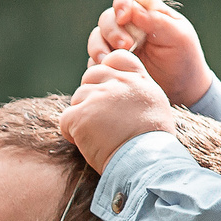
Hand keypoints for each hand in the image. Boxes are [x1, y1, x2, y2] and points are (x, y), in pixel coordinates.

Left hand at [61, 51, 181, 172]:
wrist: (146, 163)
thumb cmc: (152, 144)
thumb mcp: (155, 108)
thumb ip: (137, 92)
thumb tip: (122, 93)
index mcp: (138, 80)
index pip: (117, 57)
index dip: (107, 72)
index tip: (108, 91)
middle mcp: (118, 83)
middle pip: (91, 75)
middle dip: (90, 95)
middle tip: (100, 120)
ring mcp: (99, 97)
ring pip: (77, 98)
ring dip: (82, 116)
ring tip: (97, 136)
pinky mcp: (81, 115)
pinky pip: (65, 119)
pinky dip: (71, 133)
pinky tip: (86, 144)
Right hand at [88, 0, 217, 105]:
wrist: (182, 91)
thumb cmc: (184, 59)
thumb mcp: (178, 37)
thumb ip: (157, 21)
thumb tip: (131, 10)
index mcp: (148, 11)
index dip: (122, 1)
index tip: (123, 16)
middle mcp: (130, 24)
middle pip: (109, 17)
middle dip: (113, 30)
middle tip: (125, 46)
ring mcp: (117, 43)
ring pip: (97, 36)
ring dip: (99, 46)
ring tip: (108, 60)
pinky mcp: (111, 62)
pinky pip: (94, 58)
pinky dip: (97, 62)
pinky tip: (107, 70)